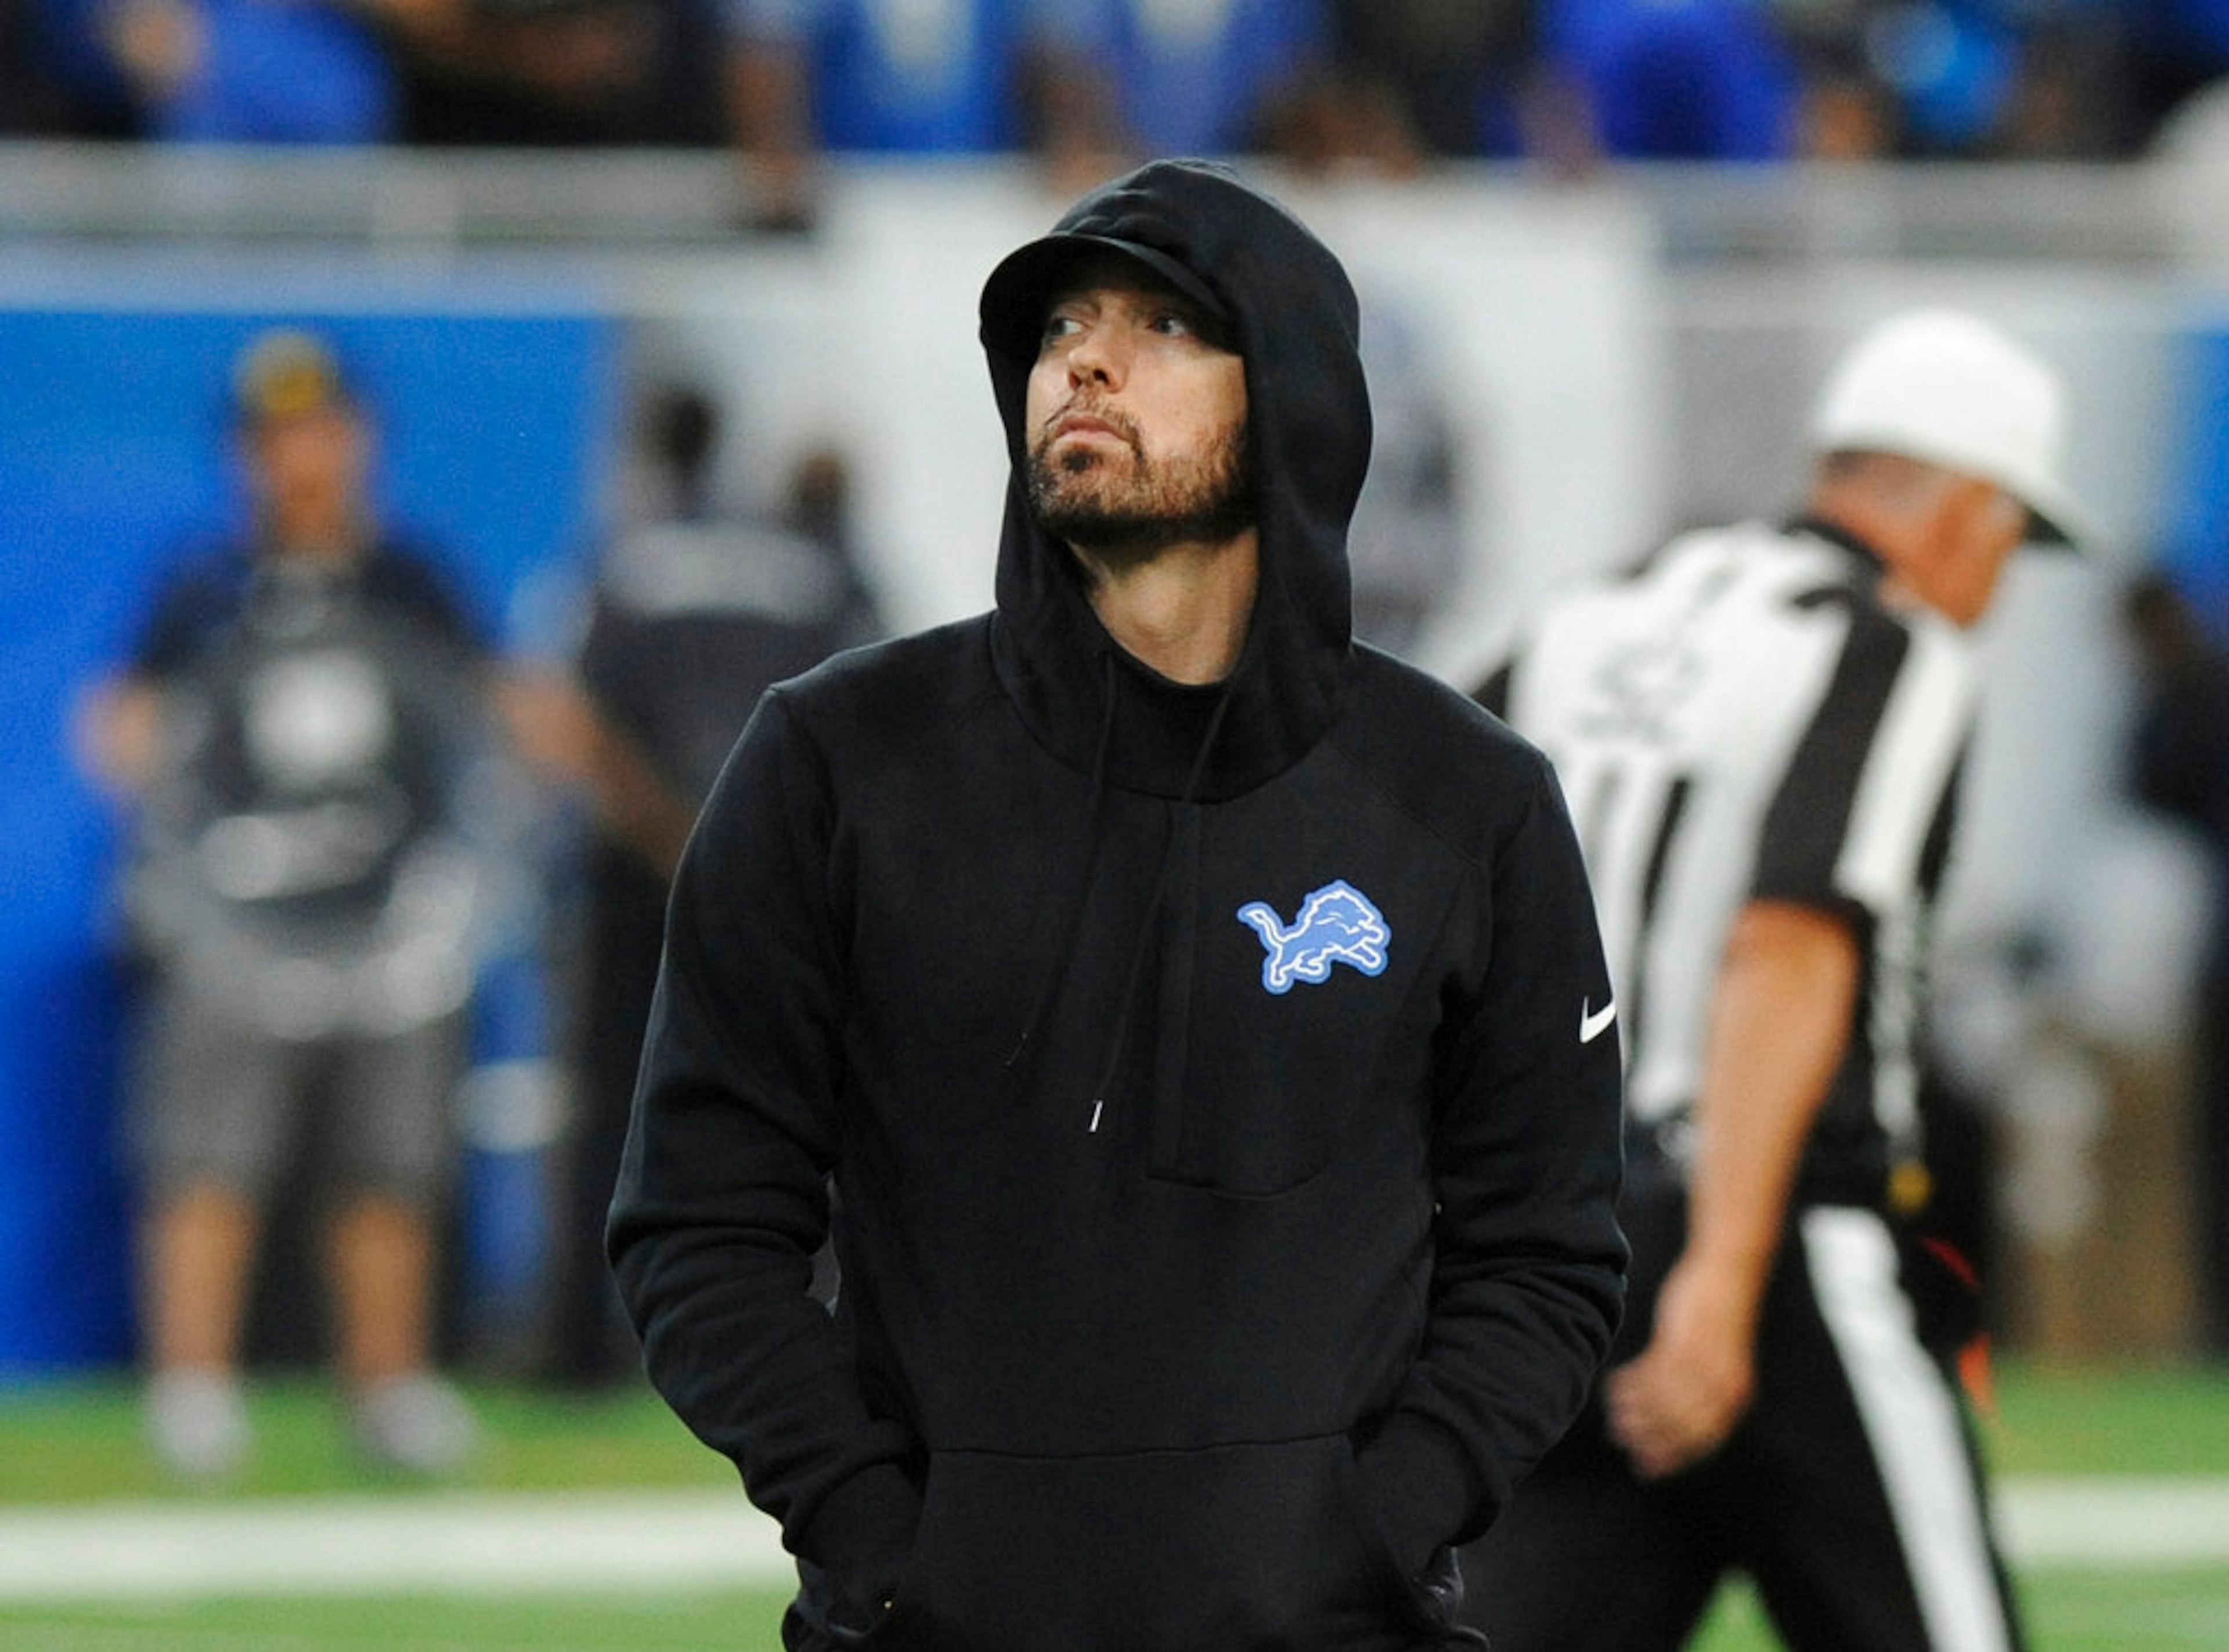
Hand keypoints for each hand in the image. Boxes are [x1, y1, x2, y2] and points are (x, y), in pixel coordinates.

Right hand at [1605, 1254, 1758, 1479]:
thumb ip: (1703, 1394)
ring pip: (1660, 1400)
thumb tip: (1673, 1423)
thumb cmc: (1718, 1320)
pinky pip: (1649, 1372)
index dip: (1671, 1456)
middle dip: (1647, 1437)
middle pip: (1677, 1425)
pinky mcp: (1679, 1340)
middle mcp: (1720, 1384)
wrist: (1726, 1275)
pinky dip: (1631, 1383)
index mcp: (1734, 1395)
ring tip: (1614, 1414)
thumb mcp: (1719, 1363)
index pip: (1700, 1440)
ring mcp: (1700, 1362)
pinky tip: (1616, 1384)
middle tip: (1621, 1440)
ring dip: (1634, 1410)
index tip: (1646, 1468)